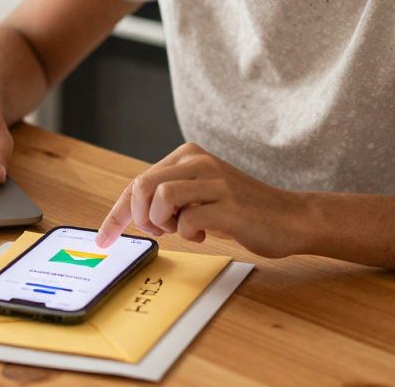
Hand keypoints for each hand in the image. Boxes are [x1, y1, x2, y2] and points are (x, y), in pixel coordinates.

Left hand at [95, 142, 308, 258]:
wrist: (291, 217)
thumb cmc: (241, 210)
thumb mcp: (200, 194)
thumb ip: (168, 197)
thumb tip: (131, 213)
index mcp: (188, 155)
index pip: (138, 182)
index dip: (116, 213)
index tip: (103, 238)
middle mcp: (198, 161)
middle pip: (142, 186)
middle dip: (138, 217)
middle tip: (158, 231)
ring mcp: (214, 181)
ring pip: (160, 198)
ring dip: (163, 223)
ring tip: (183, 230)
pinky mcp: (228, 204)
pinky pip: (187, 220)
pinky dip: (188, 234)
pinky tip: (206, 233)